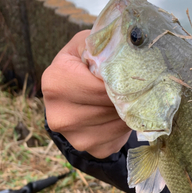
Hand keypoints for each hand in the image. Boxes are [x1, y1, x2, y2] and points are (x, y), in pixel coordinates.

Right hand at [42, 30, 130, 158]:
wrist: (71, 95)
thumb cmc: (81, 64)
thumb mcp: (85, 45)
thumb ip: (101, 43)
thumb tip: (127, 47)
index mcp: (55, 83)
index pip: (101, 86)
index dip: (122, 80)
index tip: (133, 74)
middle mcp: (60, 115)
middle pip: (110, 106)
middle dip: (126, 96)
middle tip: (136, 87)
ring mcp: (75, 137)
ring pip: (118, 122)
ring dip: (128, 111)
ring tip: (126, 99)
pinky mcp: (93, 150)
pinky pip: (120, 137)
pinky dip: (124, 125)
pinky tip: (119, 114)